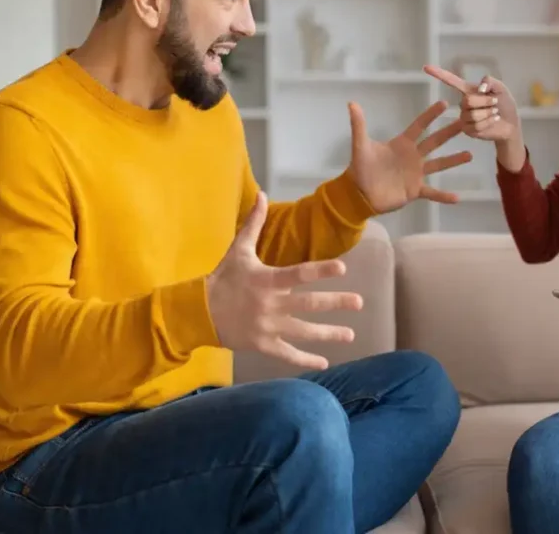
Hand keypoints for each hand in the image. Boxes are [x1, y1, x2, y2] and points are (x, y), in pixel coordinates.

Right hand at [206, 192, 363, 369]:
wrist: (199, 313)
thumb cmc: (223, 279)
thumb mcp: (238, 250)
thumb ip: (254, 224)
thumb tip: (262, 194)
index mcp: (266, 280)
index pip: (298, 274)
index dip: (320, 271)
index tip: (343, 269)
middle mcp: (269, 304)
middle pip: (308, 304)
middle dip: (336, 303)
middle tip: (359, 302)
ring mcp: (267, 327)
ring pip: (303, 331)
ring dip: (329, 334)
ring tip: (351, 334)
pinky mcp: (262, 344)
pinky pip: (287, 354)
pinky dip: (305, 360)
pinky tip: (325, 362)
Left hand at [344, 99, 471, 213]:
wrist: (358, 194)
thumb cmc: (361, 168)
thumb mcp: (360, 146)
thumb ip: (358, 125)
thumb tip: (352, 103)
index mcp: (402, 144)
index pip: (419, 126)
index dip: (430, 115)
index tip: (444, 104)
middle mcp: (413, 157)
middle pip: (435, 141)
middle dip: (449, 132)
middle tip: (466, 122)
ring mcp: (416, 174)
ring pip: (438, 165)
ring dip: (453, 160)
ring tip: (470, 154)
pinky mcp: (415, 190)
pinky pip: (432, 193)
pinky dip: (443, 196)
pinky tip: (457, 198)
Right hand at [423, 65, 520, 142]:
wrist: (511, 123)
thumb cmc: (504, 104)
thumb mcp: (501, 88)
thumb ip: (490, 82)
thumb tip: (480, 88)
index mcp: (468, 90)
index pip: (451, 81)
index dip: (439, 74)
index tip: (426, 67)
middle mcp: (463, 104)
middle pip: (467, 101)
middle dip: (484, 102)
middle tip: (495, 103)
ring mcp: (464, 117)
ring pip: (473, 115)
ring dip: (488, 113)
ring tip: (495, 113)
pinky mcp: (468, 130)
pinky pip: (476, 126)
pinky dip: (489, 122)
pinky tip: (493, 121)